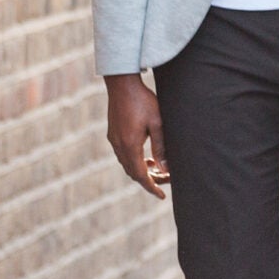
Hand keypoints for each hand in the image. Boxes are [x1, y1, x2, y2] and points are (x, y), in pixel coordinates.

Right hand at [105, 73, 169, 197]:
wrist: (122, 83)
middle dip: (148, 181)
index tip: (161, 196)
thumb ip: (161, 147)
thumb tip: (164, 169)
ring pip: (127, 164)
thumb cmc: (143, 101)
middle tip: (164, 181)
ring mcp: (114, 139)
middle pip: (133, 173)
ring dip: (140, 170)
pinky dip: (134, 161)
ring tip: (155, 169)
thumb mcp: (157, 123)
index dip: (151, 187)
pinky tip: (144, 155)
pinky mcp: (113, 133)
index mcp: (130, 145)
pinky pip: (123, 155)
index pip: (141, 175)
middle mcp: (119, 145)